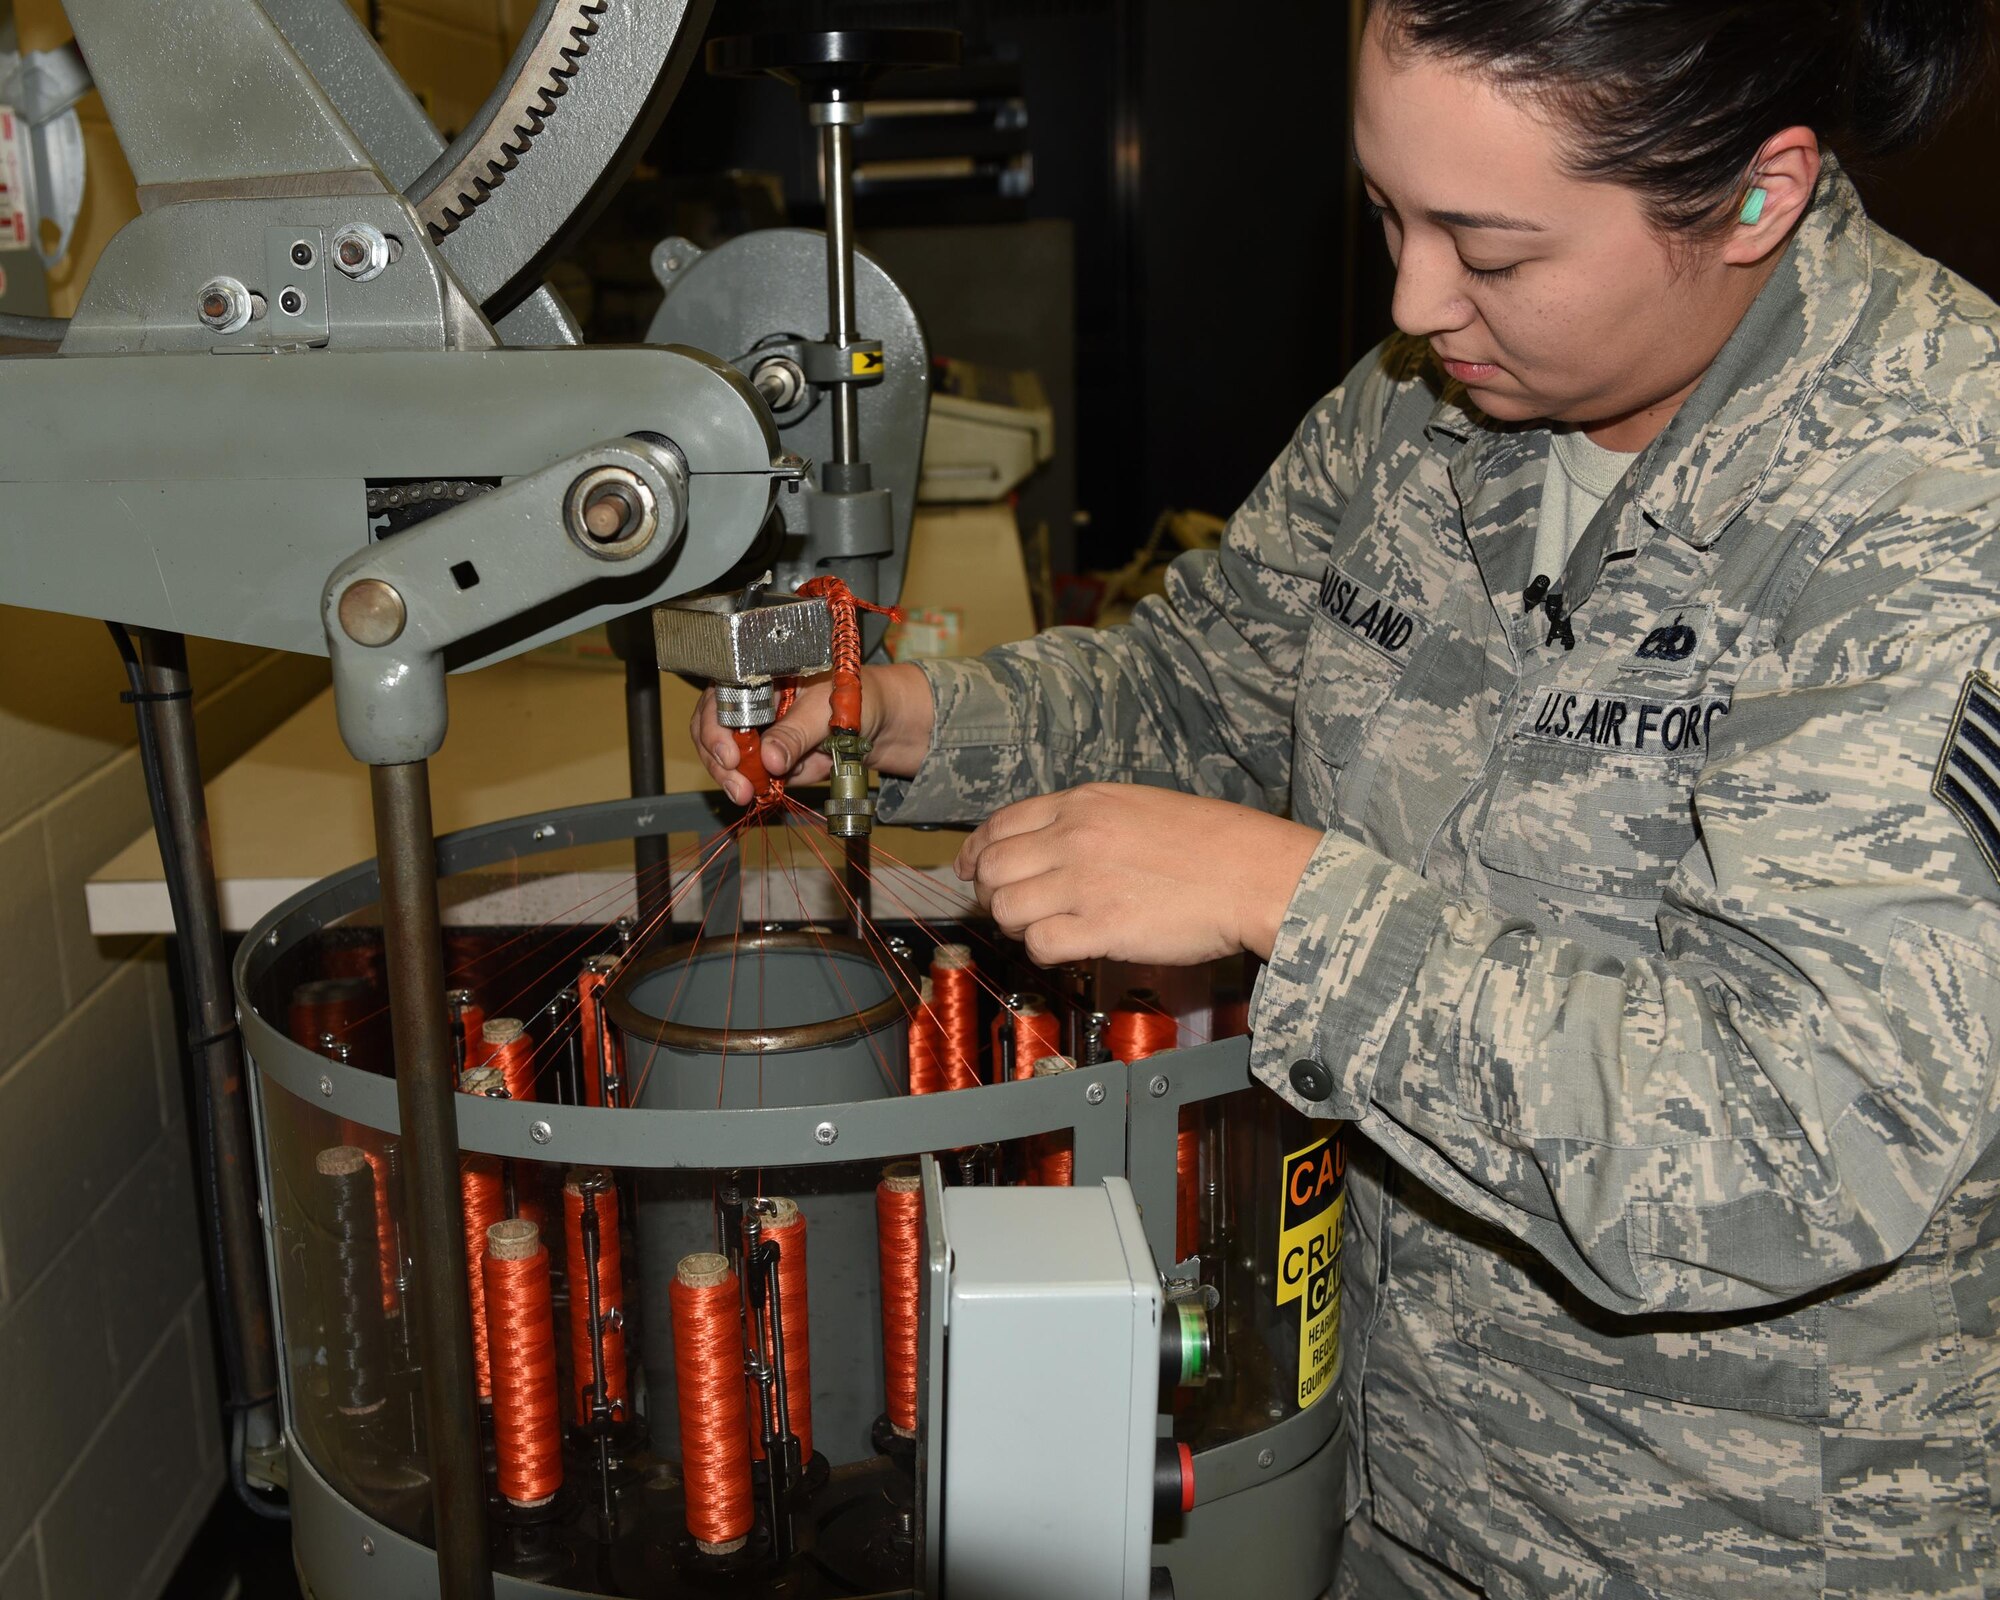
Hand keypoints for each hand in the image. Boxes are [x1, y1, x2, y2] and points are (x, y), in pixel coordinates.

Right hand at [691, 662, 935, 805]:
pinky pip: (750, 774)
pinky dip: (756, 785)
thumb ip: (797, 733)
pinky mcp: (767, 755)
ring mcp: (756, 729)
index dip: (715, 726)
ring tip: (748, 795)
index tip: (730, 755)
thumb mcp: (828, 710)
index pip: (720, 697)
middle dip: (719, 761)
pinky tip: (766, 790)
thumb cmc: (857, 696)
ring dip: (732, 778)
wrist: (882, 720)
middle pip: (712, 730)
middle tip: (737, 786)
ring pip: (725, 756)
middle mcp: (750, 700)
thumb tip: (770, 760)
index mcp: (759, 673)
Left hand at [955, 784, 1321, 966]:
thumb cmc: (1211, 843)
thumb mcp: (1138, 806)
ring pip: (1006, 908)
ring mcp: (1084, 882)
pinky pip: (1039, 944)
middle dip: (991, 894)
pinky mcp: (1100, 926)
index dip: (976, 852)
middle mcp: (1073, 837)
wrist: (1254, 872)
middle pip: (992, 868)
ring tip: (1046, 928)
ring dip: (1017, 925)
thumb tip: (1050, 843)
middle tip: (1012, 909)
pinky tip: (1069, 947)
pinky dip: (1044, 950)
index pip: (1000, 825)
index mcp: (1082, 804)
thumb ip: (1088, 820)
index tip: (972, 870)